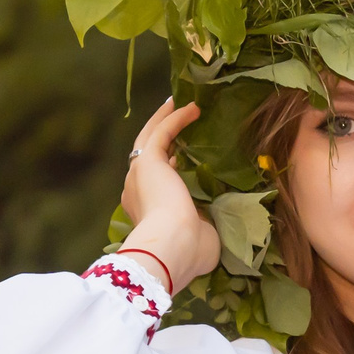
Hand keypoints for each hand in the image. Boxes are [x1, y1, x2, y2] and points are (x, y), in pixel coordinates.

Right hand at [117, 100, 221, 291]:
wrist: (172, 248)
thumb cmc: (188, 252)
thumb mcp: (199, 235)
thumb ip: (204, 222)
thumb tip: (217, 218)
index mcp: (144, 212)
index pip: (153, 182)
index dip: (166, 166)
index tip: (179, 155)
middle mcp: (135, 190)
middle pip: (146, 154)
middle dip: (160, 135)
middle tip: (174, 116)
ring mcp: (138, 175)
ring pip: (149, 137)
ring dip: (164, 119)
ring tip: (179, 102)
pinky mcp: (148, 163)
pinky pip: (161, 132)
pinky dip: (175, 118)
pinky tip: (192, 107)